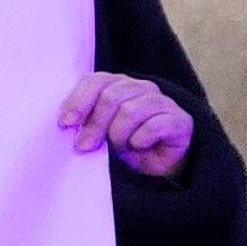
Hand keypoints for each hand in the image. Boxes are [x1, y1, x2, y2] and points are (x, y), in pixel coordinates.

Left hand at [60, 71, 193, 178]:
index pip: (96, 81)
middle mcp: (141, 88)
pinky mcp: (180, 120)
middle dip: (95, 125)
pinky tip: (138, 146)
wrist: (156, 164)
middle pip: (111, 97)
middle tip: (86, 146)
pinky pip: (155, 126)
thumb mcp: (98, 132)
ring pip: (131, 111)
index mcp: (118, 85)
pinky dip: (140, 139)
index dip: (78, 101)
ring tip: (119, 147)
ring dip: (118, 135)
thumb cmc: (122, 144)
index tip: (66, 123)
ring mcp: (163, 102)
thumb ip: (84, 121)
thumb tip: (66, 123)